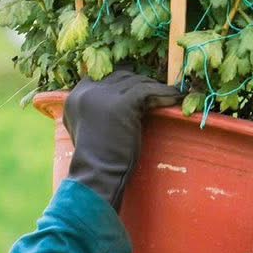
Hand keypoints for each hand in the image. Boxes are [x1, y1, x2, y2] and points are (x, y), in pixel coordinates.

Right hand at [62, 70, 182, 210]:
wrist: (96, 175)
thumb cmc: (95, 160)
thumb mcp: (87, 128)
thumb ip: (95, 110)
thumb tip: (119, 101)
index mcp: (76, 95)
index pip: (105, 78)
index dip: (124, 82)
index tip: (140, 89)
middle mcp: (87, 90)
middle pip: (121, 76)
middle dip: (141, 83)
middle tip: (158, 91)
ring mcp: (103, 95)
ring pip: (136, 82)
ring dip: (154, 88)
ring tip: (171, 94)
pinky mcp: (121, 104)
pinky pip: (147, 91)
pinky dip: (164, 93)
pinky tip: (175, 97)